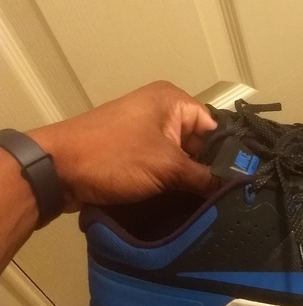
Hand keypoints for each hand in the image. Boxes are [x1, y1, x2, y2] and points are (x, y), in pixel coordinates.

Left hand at [28, 81, 218, 210]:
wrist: (58, 170)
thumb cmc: (115, 157)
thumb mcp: (167, 167)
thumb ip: (205, 177)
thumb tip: (236, 187)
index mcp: (174, 101)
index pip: (216, 128)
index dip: (229, 156)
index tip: (241, 183)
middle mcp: (164, 111)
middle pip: (202, 145)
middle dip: (210, 170)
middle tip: (229, 198)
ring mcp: (149, 132)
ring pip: (184, 159)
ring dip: (192, 180)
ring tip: (214, 204)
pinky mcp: (138, 152)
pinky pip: (167, 166)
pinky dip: (176, 183)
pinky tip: (190, 203)